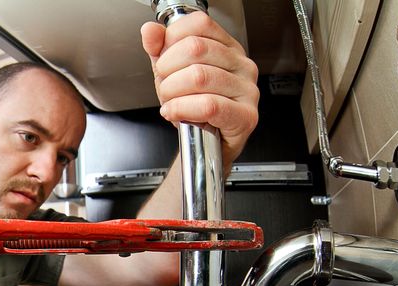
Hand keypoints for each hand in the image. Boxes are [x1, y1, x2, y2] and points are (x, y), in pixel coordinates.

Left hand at [141, 12, 258, 168]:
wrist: (204, 148)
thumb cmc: (193, 110)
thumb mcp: (171, 75)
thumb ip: (160, 50)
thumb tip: (150, 32)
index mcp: (227, 48)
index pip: (199, 24)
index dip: (172, 41)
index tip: (164, 60)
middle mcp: (241, 65)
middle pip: (195, 48)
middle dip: (167, 69)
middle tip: (165, 86)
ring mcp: (247, 90)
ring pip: (199, 76)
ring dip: (172, 93)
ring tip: (170, 103)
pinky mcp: (245, 116)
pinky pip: (208, 106)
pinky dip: (183, 109)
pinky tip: (174, 113)